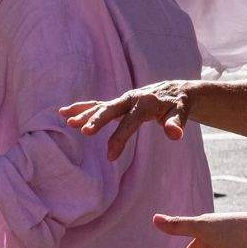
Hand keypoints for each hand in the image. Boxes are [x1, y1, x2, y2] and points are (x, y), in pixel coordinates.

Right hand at [61, 81, 195, 160]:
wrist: (174, 90)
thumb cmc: (179, 104)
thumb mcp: (182, 112)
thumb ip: (177, 123)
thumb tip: (175, 135)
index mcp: (146, 103)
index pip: (131, 121)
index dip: (120, 138)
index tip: (110, 156)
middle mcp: (131, 99)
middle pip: (111, 109)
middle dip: (97, 119)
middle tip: (82, 130)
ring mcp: (122, 100)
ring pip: (101, 106)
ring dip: (84, 113)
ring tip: (67, 121)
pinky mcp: (118, 103)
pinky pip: (97, 105)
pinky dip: (82, 108)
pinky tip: (64, 113)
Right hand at [153, 211, 246, 247]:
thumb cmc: (229, 231)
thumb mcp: (201, 229)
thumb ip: (179, 226)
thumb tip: (154, 218)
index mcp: (208, 225)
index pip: (192, 235)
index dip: (184, 247)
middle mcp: (221, 229)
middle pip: (204, 241)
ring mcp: (235, 237)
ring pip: (220, 243)